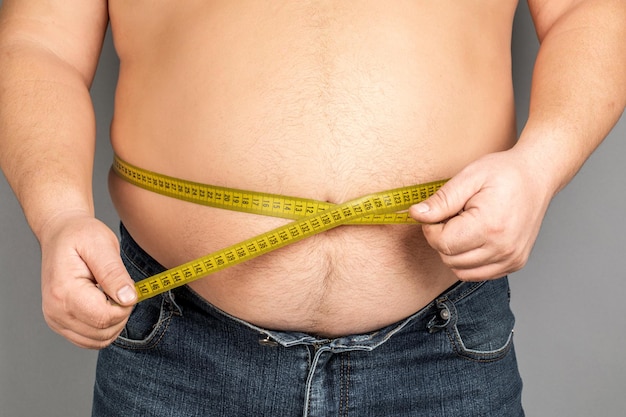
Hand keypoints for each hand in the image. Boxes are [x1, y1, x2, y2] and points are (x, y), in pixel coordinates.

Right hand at [39, 212, 136, 348]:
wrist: (61, 234)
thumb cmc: (81, 236)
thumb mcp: (102, 245)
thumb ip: (114, 273)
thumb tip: (129, 298)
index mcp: (64, 292)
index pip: (104, 317)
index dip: (125, 306)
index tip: (127, 287)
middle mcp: (55, 311)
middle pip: (103, 332)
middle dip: (121, 313)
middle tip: (119, 287)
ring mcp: (56, 320)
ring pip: (99, 340)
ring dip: (115, 322)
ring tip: (111, 294)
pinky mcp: (61, 323)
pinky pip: (91, 340)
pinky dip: (105, 327)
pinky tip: (105, 304)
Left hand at [409, 150, 553, 280]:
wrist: (538, 176)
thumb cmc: (504, 173)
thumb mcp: (469, 177)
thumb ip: (441, 200)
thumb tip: (416, 214)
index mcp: (490, 226)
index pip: (443, 243)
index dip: (432, 228)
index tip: (438, 213)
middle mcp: (503, 248)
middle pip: (449, 258)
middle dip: (443, 237)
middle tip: (456, 215)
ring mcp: (511, 259)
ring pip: (460, 270)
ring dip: (455, 250)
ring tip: (467, 225)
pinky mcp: (514, 264)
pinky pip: (477, 273)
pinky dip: (469, 259)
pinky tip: (476, 237)